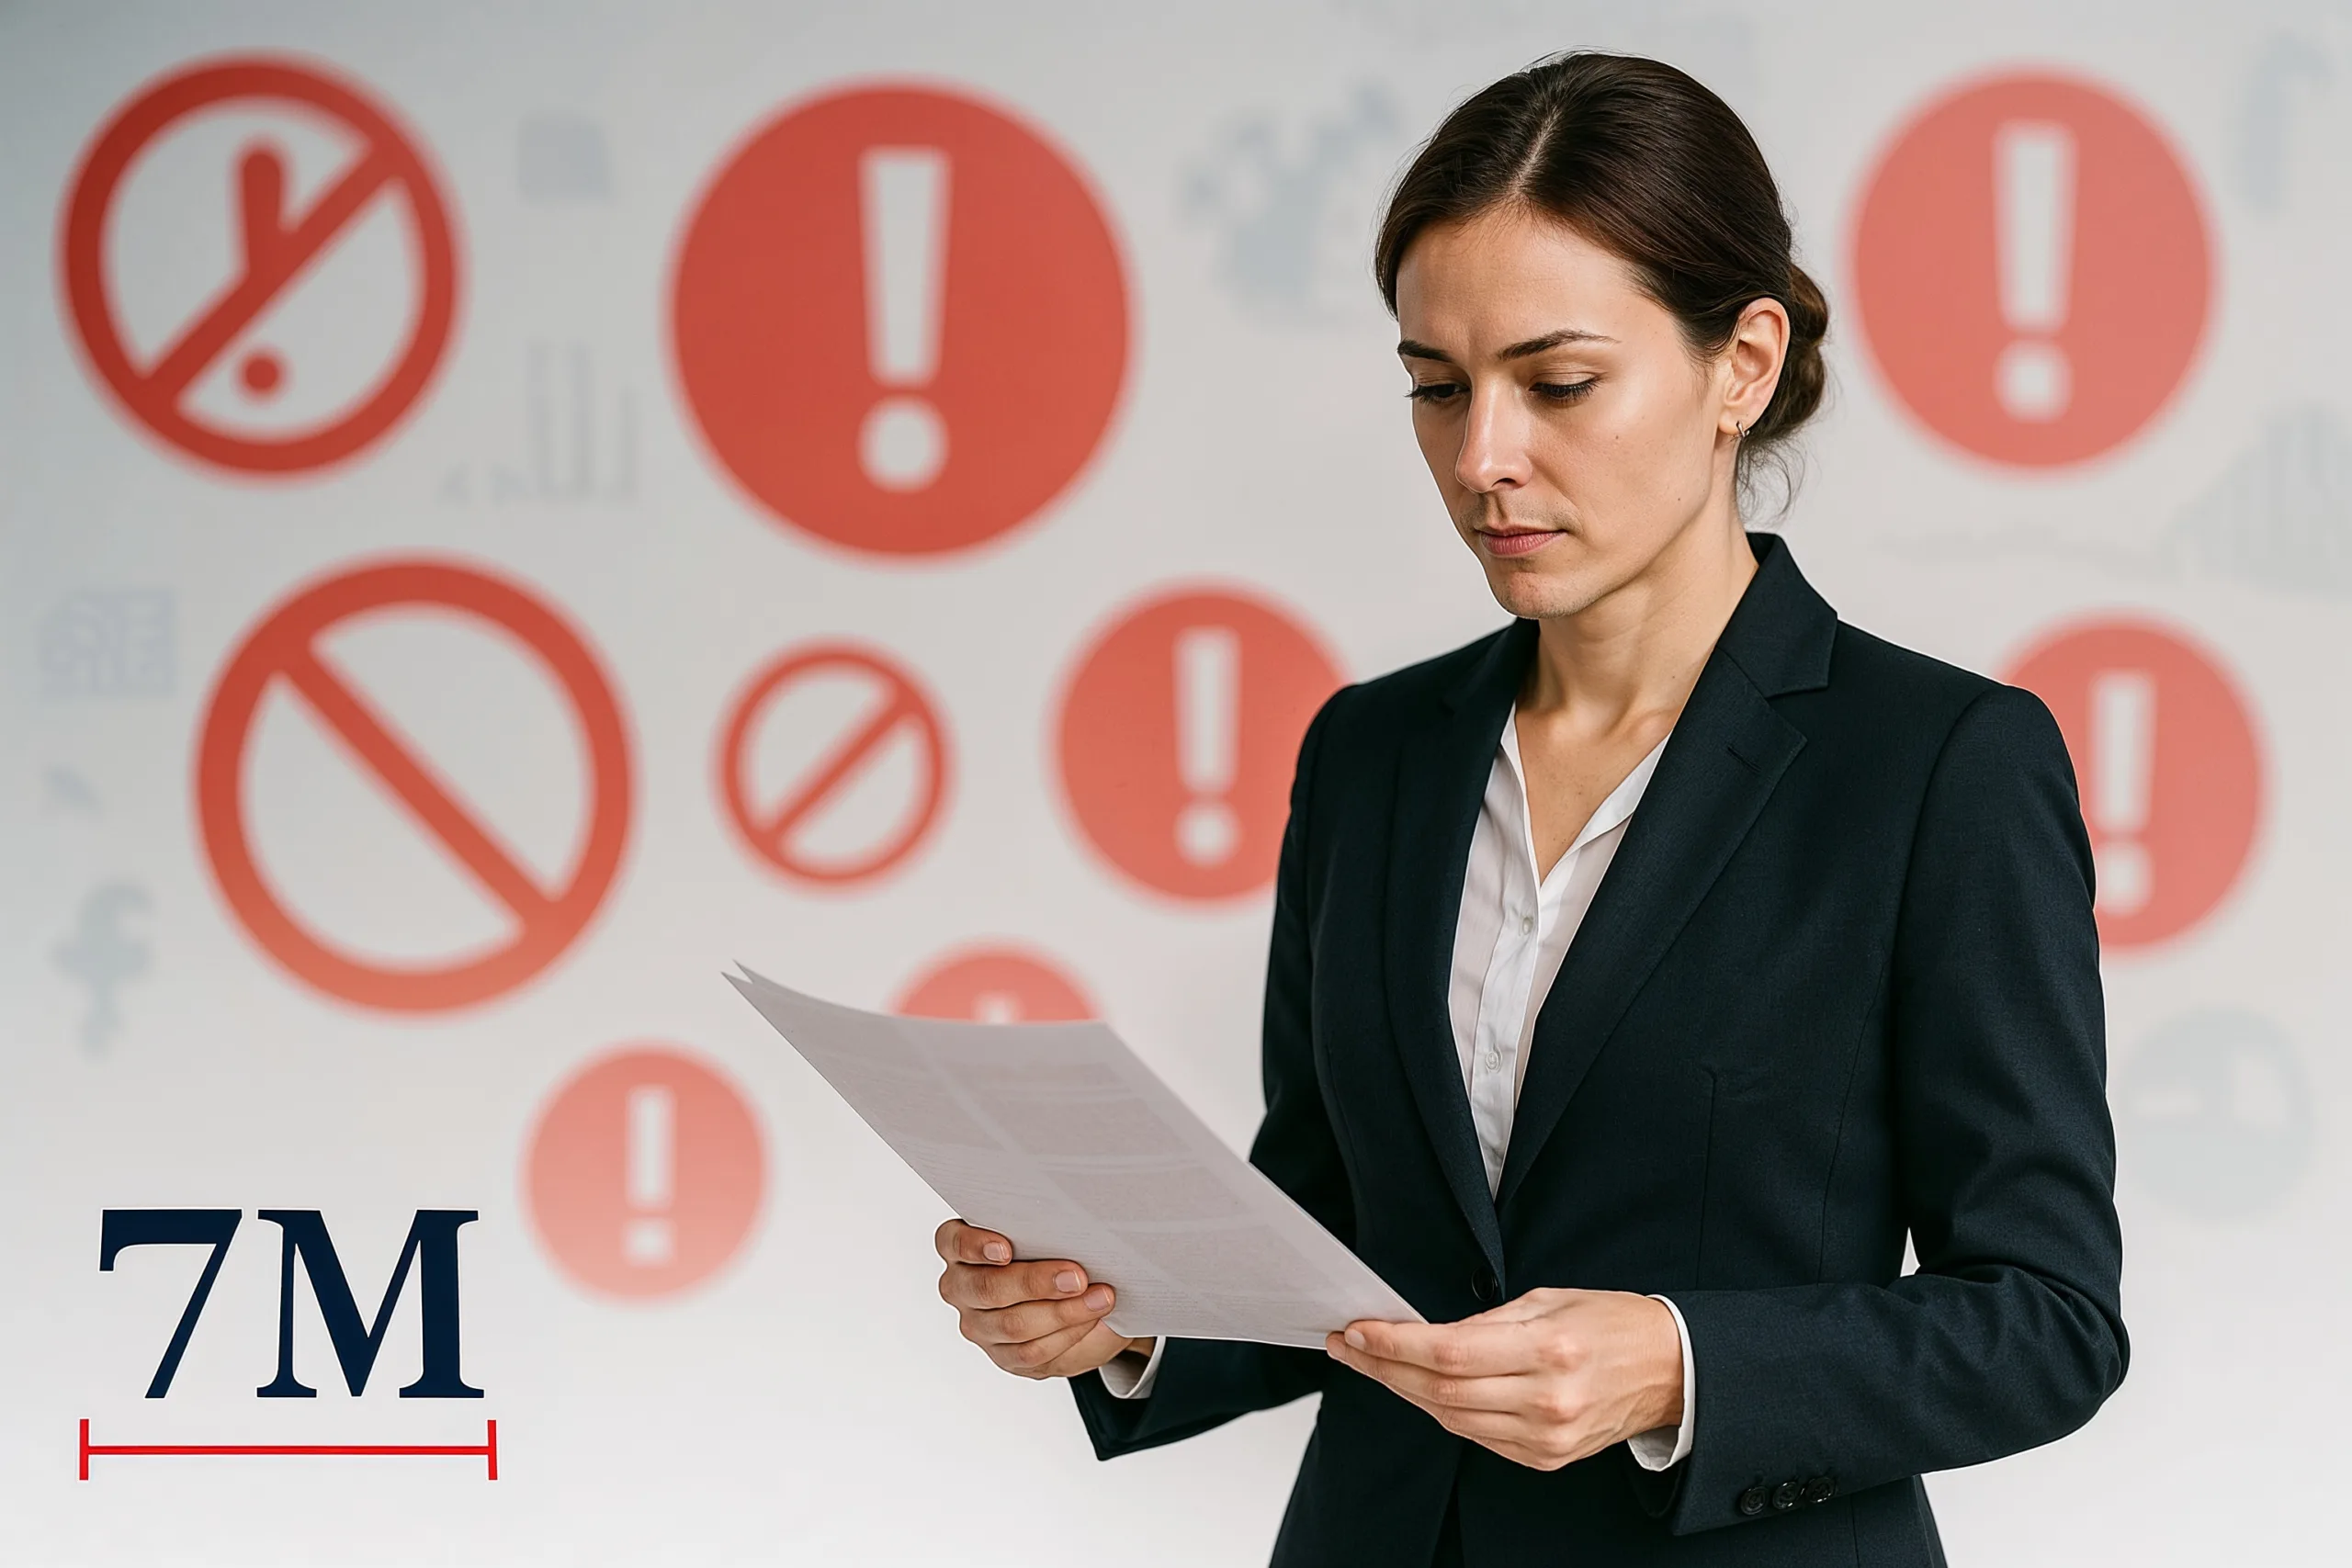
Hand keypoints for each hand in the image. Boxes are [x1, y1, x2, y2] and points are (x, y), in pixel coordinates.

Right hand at [935, 1218, 1151, 1379]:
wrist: (1071, 1299)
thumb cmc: (1053, 1253)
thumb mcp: (1046, 1234)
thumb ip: (1045, 1229)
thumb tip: (1073, 1225)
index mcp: (960, 1248)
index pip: (954, 1243)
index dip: (976, 1246)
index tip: (1006, 1249)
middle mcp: (961, 1287)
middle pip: (988, 1288)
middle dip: (1036, 1282)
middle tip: (1076, 1276)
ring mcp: (979, 1325)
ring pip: (1013, 1324)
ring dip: (1063, 1311)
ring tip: (1099, 1298)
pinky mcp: (1003, 1355)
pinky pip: (1032, 1351)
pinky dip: (1067, 1334)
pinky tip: (1089, 1319)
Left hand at [1325, 1288, 1682, 1470]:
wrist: (1670, 1371)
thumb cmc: (1611, 1324)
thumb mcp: (1549, 1300)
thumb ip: (1487, 1320)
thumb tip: (1428, 1333)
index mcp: (1547, 1350)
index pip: (1448, 1353)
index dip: (1394, 1344)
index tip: (1357, 1330)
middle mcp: (1545, 1400)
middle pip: (1440, 1391)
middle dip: (1384, 1367)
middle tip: (1348, 1346)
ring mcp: (1546, 1436)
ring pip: (1451, 1418)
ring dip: (1404, 1391)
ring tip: (1373, 1364)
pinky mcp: (1546, 1457)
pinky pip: (1477, 1436)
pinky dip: (1443, 1412)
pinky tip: (1420, 1389)